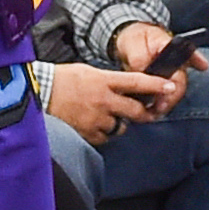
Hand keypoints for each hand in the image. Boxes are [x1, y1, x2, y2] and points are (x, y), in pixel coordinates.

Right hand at [44, 62, 179, 143]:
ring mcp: (96, 118)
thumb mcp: (87, 72)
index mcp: (103, 80)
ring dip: (119, 123)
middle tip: (150, 114)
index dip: (156, 85)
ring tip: (107, 117)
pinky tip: (93, 125)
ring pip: (120, 127)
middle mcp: (103, 100)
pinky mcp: (87, 133)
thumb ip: (107, 81)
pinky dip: (102, 133)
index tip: (171, 87)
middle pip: (135, 111)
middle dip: (145, 113)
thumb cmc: (60, 79)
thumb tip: (123, 88)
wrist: (37, 93)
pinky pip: (104, 137)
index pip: (137, 82)